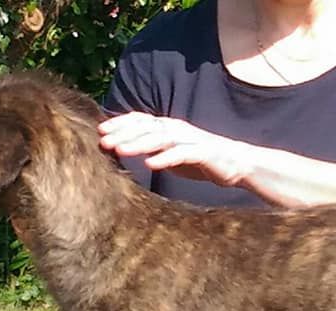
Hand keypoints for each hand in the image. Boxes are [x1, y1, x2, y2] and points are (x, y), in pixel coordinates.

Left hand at [98, 112, 251, 186]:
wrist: (235, 164)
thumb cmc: (200, 160)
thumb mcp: (171, 154)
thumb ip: (152, 149)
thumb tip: (124, 151)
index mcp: (168, 127)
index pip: (140, 120)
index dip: (120, 123)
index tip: (100, 131)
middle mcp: (176, 128)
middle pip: (146, 127)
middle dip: (123, 133)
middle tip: (103, 141)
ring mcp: (190, 139)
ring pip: (160, 138)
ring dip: (138, 143)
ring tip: (120, 151)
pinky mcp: (202, 152)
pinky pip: (181, 154)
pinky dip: (165, 158)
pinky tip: (150, 164)